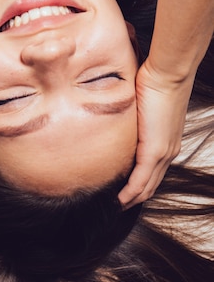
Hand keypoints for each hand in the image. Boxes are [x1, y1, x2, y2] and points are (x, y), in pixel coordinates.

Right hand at [118, 59, 193, 208]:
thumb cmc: (155, 82)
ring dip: (131, 199)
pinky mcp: (154, 150)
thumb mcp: (142, 105)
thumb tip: (114, 116)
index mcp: (167, 142)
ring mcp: (163, 152)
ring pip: (147, 186)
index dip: (140, 187)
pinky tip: (119, 200)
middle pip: (151, 185)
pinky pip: (140, 179)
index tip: (123, 194)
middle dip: (134, 199)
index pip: (153, 173)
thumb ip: (131, 117)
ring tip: (115, 206)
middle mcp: (168, 151)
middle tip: (117, 207)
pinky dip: (130, 193)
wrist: (168, 74)